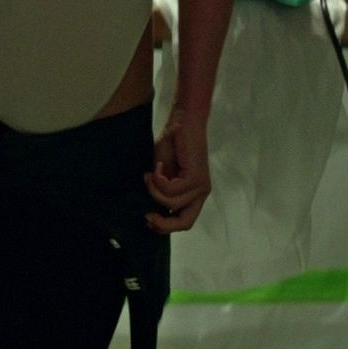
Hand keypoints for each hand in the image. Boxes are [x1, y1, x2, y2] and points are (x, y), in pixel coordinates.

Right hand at [146, 112, 210, 232]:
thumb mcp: (163, 175)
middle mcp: (201, 194)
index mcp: (194, 195)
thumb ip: (160, 192)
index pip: (184, 222)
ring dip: (154, 191)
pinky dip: (157, 180)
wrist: (182, 122)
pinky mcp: (196, 177)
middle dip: (163, 223)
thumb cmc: (172, 145)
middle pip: (185, 223)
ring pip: (171, 203)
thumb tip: (148, 211)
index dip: (165, 226)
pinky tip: (156, 166)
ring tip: (149, 175)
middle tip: (146, 215)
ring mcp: (201, 187)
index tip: (146, 217)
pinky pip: (170, 190)